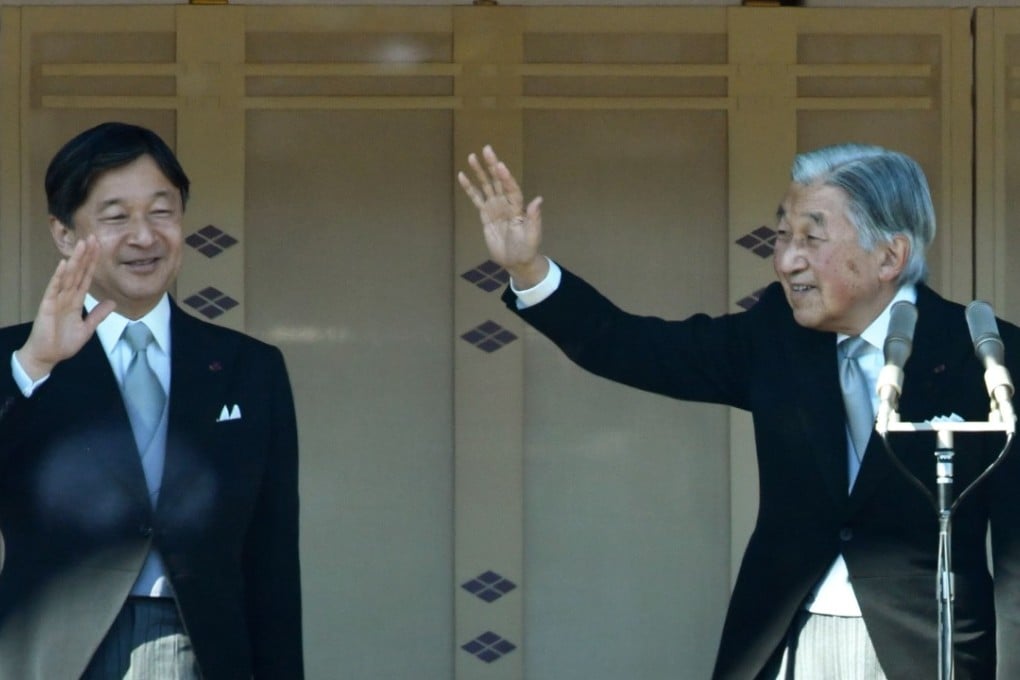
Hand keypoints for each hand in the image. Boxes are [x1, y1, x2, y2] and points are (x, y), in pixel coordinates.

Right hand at [15, 235, 114, 380]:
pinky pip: (54, 289)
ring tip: (81, 244)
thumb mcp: (88, 329)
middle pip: (78, 271)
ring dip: (75, 260)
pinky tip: (63, 264)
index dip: (93, 262)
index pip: (86, 277)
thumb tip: (112, 302)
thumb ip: (98, 315)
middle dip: (85, 255)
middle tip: (93, 237)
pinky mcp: (47, 306)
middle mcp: (66, 296)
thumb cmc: (63, 343)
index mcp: (75, 300)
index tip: (99, 247)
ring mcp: (56, 299)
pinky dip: (58, 276)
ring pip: (68, 276)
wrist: (47, 357)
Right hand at [458, 145, 548, 288]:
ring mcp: (495, 207)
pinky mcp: (485, 214)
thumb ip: (534, 218)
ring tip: (472, 156)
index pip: (511, 189)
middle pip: (498, 181)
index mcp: (518, 207)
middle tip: (487, 149)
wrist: (516, 261)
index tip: (500, 165)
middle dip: (492, 165)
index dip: (506, 178)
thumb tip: (538, 200)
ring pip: (486, 186)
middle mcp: (506, 203)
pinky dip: (469, 188)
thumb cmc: (526, 249)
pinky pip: (476, 198)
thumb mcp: (532, 236)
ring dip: (479, 172)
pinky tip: (462, 176)